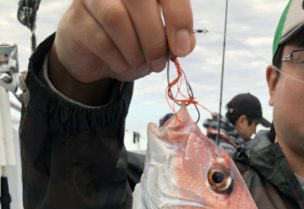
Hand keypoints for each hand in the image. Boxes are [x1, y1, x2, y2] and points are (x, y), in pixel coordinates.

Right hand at [52, 0, 194, 83]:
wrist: (93, 57)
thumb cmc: (129, 43)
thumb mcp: (158, 43)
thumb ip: (175, 38)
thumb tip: (184, 44)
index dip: (178, 16)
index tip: (181, 47)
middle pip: (139, 0)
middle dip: (155, 39)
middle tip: (159, 62)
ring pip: (116, 18)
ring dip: (135, 51)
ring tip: (140, 64)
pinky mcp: (76, 19)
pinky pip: (100, 40)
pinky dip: (118, 60)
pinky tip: (121, 64)